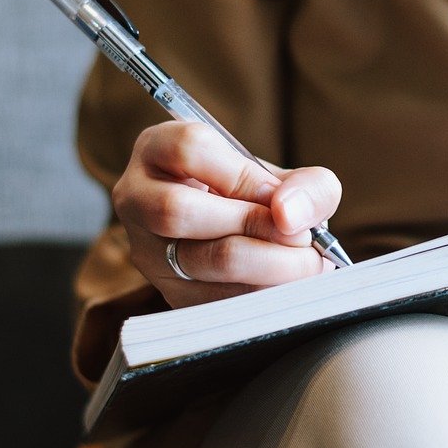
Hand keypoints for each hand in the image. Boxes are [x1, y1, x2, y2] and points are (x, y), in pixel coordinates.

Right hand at [112, 121, 341, 307]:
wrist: (250, 240)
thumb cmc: (264, 200)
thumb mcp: (289, 179)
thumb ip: (308, 186)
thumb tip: (289, 215)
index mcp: (160, 149)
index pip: (189, 148)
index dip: (242, 175)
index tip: (279, 197)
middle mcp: (138, 198)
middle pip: (178, 209)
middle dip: (254, 225)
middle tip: (302, 238)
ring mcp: (147, 250)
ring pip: (198, 259)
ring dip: (268, 265)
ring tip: (306, 263)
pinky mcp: (167, 293)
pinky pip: (213, 299)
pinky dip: (261, 294)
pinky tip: (287, 286)